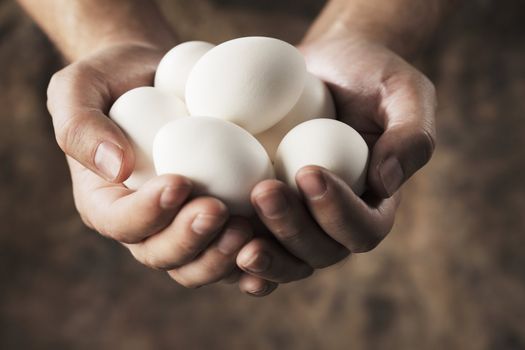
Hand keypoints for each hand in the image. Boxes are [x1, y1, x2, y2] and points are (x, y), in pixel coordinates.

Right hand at [47, 43, 276, 294]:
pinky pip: (233, 250)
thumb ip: (80, 127)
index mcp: (106, 203)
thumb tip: (114, 168)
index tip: (179, 182)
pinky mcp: (218, 219)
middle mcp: (145, 223)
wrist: (158, 76)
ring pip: (199, 264)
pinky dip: (251, 255)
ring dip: (222, 256)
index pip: (121, 222)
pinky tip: (272, 240)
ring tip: (248, 229)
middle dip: (190, 240)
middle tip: (219, 210)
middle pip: (162, 254)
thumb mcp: (79, 88)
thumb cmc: (115, 80)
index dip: (148, 212)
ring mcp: (183, 225)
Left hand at [236, 36, 435, 276]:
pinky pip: (254, 240)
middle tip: (264, 191)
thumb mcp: (404, 92)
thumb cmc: (370, 74)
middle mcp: (336, 219)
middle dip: (292, 229)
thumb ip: (411, 136)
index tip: (309, 171)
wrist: (327, 65)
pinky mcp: (266, 208)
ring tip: (233, 227)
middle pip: (321, 252)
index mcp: (374, 201)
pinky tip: (214, 236)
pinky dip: (234, 248)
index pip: (364, 229)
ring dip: (263, 250)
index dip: (338, 212)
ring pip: (286, 257)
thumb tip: (386, 182)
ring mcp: (299, 217)